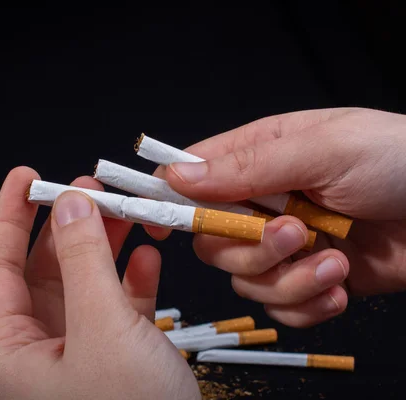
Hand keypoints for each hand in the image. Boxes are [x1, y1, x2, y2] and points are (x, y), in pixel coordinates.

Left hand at [0, 167, 199, 399]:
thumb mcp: (104, 329)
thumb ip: (84, 261)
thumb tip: (70, 204)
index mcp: (13, 353)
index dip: (8, 218)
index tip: (24, 177)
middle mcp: (41, 353)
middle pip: (43, 272)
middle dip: (67, 227)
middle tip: (89, 188)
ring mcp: (80, 355)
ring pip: (84, 285)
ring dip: (104, 248)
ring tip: (124, 213)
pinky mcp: (116, 360)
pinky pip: (116, 307)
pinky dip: (132, 281)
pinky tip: (149, 260)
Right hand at [148, 108, 405, 327]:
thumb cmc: (398, 161)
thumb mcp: (324, 149)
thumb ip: (247, 165)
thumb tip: (175, 177)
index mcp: (259, 155)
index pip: (191, 175)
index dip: (167, 197)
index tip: (155, 222)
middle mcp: (262, 201)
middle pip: (210, 238)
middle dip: (249, 248)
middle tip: (296, 234)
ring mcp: (283, 245)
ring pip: (243, 278)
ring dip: (289, 278)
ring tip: (337, 261)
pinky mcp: (307, 280)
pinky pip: (278, 307)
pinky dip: (307, 304)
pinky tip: (342, 285)